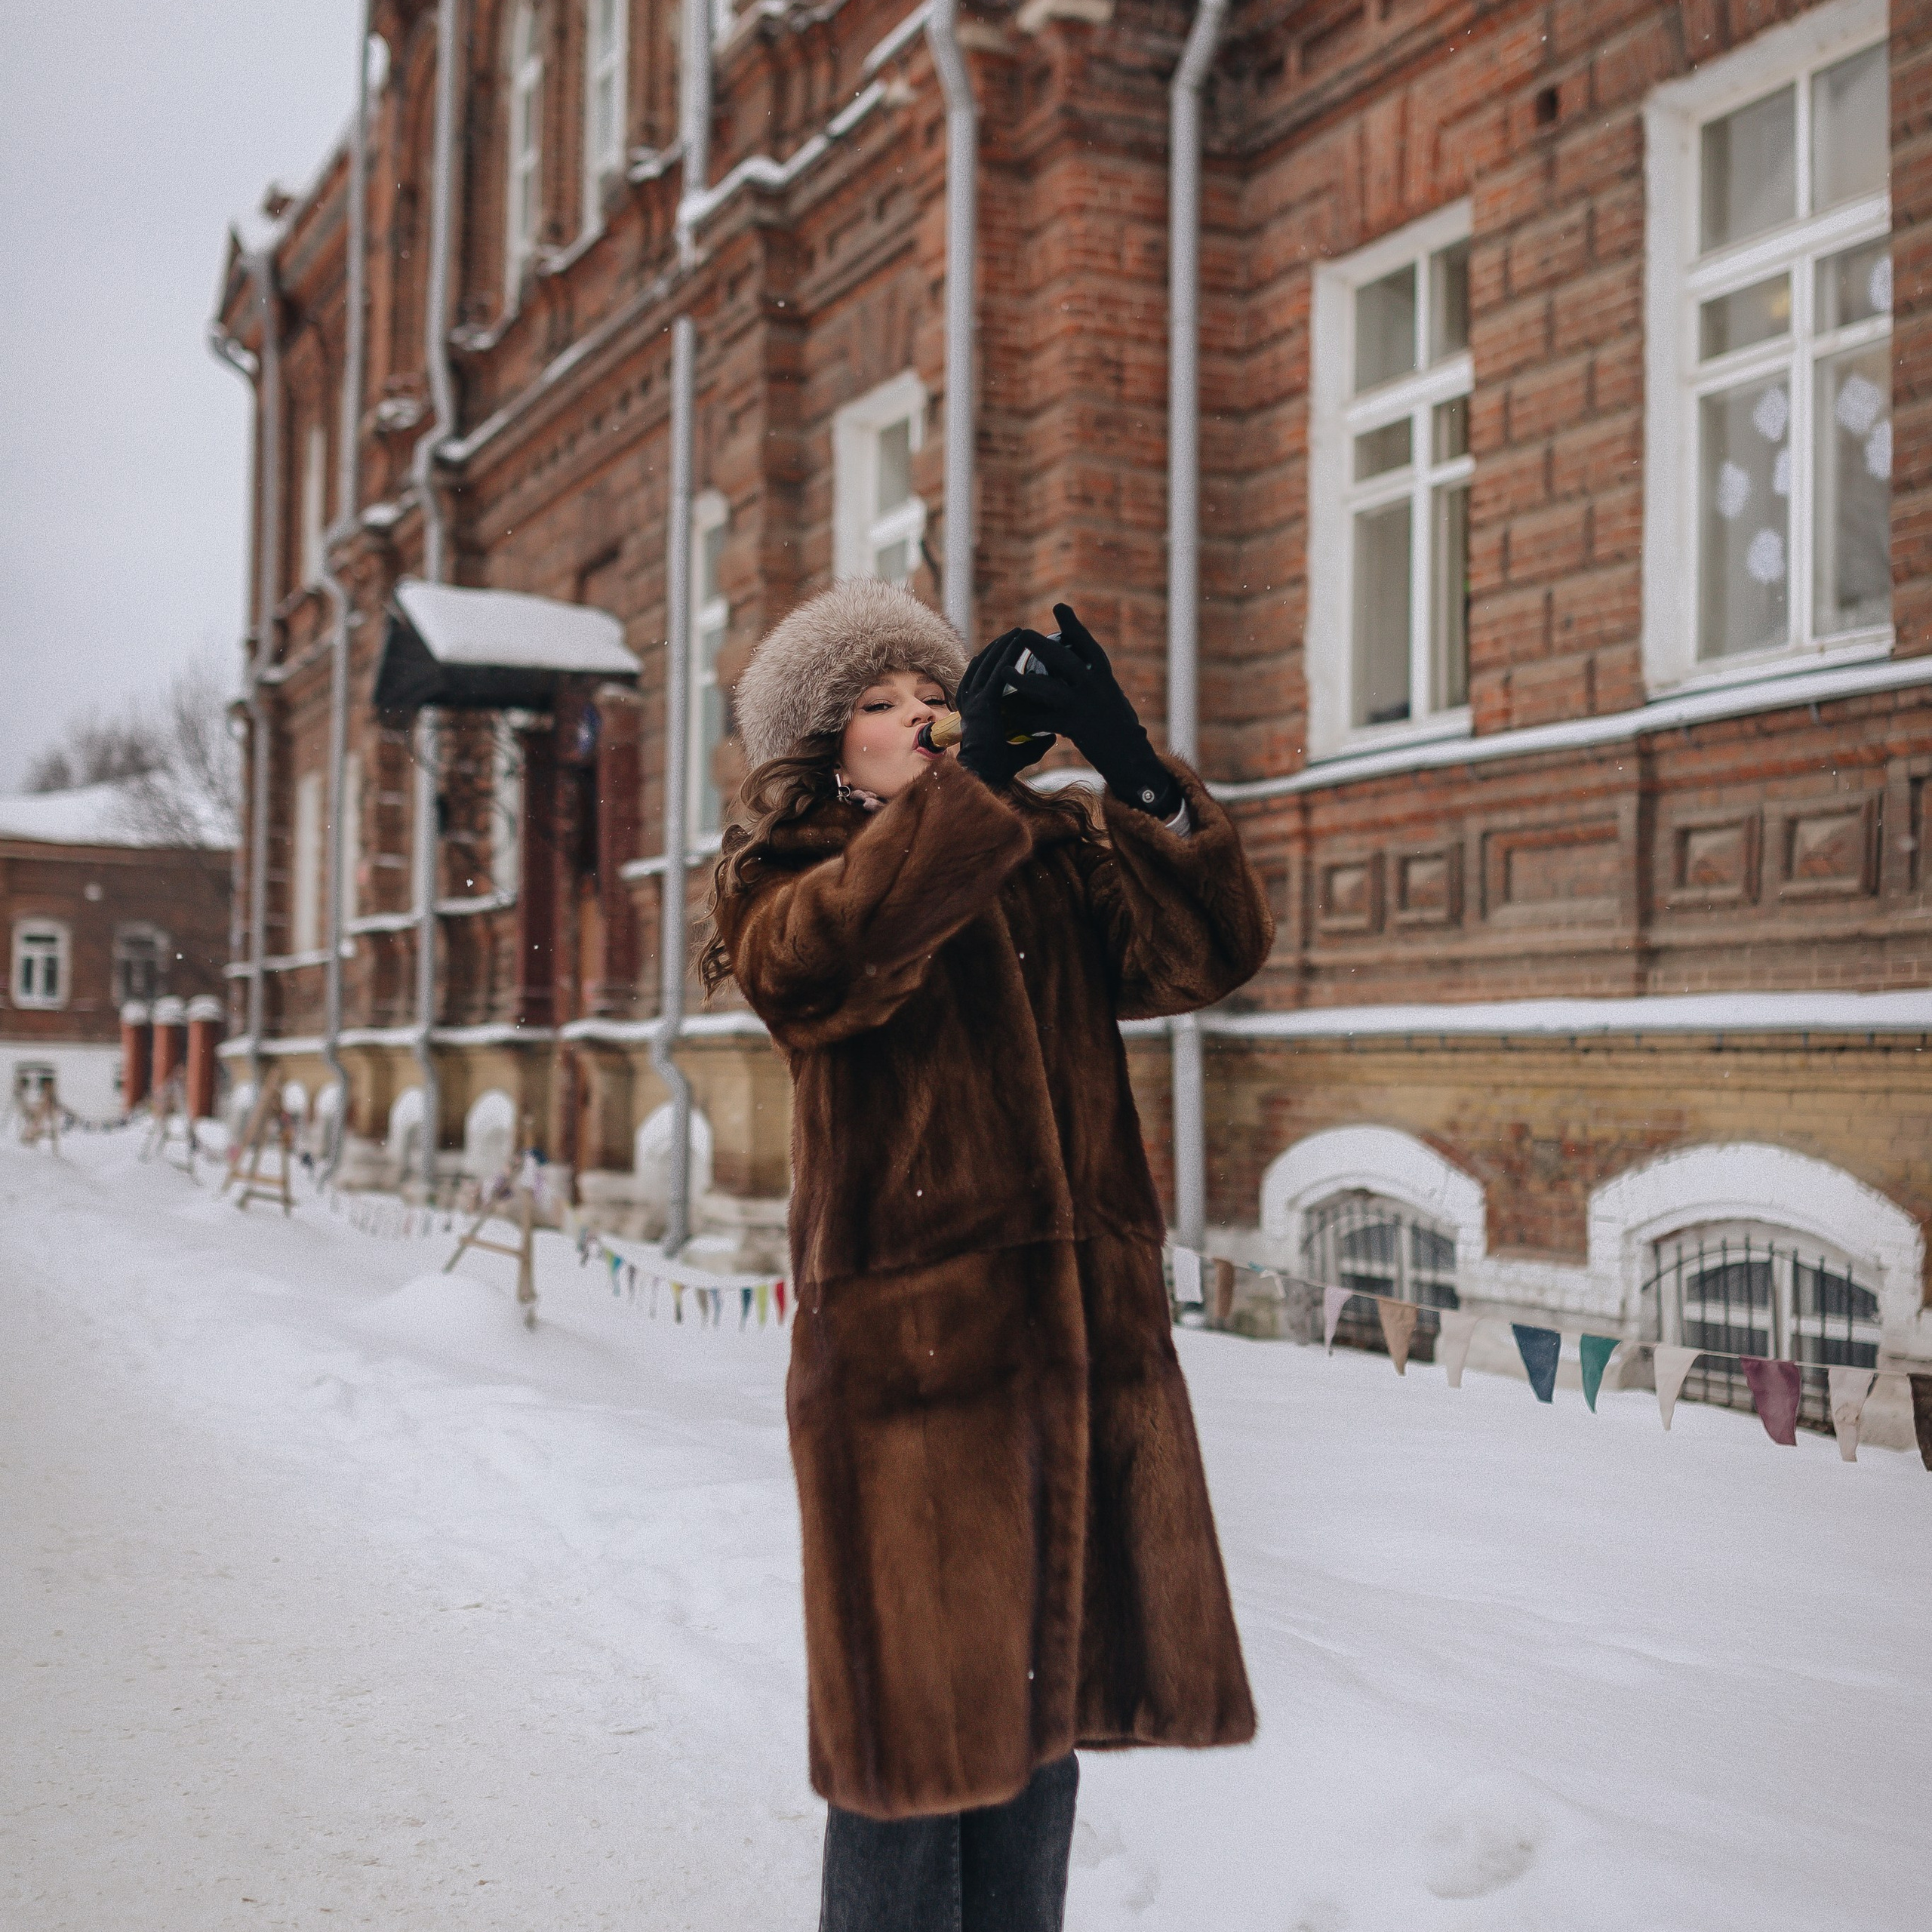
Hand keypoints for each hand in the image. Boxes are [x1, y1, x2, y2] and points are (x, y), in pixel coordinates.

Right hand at [953, 630, 1057, 786]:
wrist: (984, 775)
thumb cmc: (999, 768)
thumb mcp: (1020, 750)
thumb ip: (1035, 741)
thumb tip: (1053, 736)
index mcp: (971, 713)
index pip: (976, 682)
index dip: (986, 666)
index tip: (998, 655)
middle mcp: (969, 704)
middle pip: (981, 667)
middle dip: (996, 650)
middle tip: (1013, 637)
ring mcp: (975, 702)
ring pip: (988, 665)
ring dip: (1002, 647)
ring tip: (1017, 633)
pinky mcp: (984, 703)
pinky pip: (996, 673)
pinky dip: (1006, 656)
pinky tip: (1017, 643)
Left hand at [1022, 604, 1180, 816]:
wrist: (1130, 758)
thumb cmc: (1120, 728)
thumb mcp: (1111, 698)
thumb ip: (1094, 682)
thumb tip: (1075, 665)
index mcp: (1105, 677)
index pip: (1087, 645)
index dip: (1073, 626)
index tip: (1059, 607)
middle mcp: (1096, 687)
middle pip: (1064, 660)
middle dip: (1041, 646)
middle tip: (1023, 634)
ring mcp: (1084, 707)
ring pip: (1047, 688)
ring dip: (1022, 679)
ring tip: (1004, 672)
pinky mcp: (1073, 728)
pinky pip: (1041, 720)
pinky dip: (1024, 717)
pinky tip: (1009, 713)